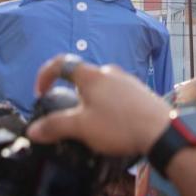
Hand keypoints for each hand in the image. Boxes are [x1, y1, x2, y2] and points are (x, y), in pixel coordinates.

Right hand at [25, 55, 170, 156]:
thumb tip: (33, 130)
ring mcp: (127, 81)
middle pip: (81, 77)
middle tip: (68, 116)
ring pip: (100, 87)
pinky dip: (107, 107)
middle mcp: (110, 73)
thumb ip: (55, 127)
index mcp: (91, 76)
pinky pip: (116, 96)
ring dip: (90, 102)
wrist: (162, 132)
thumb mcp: (81, 128)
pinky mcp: (139, 94)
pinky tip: (112, 127)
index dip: (45, 75)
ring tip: (90, 125)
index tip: (40, 93)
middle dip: (70, 95)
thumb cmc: (120, 126)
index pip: (61, 64)